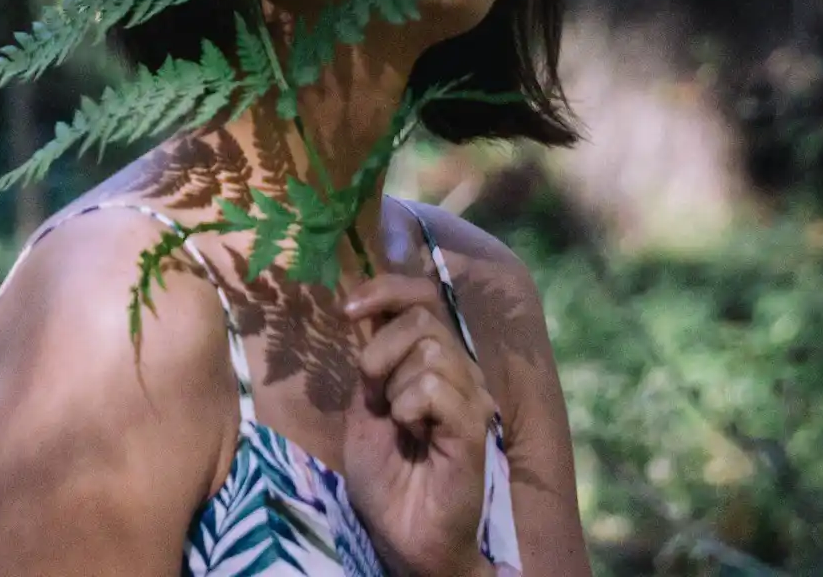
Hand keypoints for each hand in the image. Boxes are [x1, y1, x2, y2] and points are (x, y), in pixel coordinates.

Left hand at [341, 274, 496, 576]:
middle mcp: (461, 372)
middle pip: (420, 318)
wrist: (403, 533)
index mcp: (435, 362)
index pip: (422, 296)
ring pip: (428, 351)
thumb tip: (361, 305)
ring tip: (399, 423)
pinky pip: (435, 389)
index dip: (386, 289)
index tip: (349, 308)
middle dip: (381, 351)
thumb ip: (371, 360)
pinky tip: (411, 433)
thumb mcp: (366, 406)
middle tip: (376, 395)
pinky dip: (409, 407)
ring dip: (394, 386)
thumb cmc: (387, 475)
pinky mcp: (473, 427)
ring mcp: (472, 398)